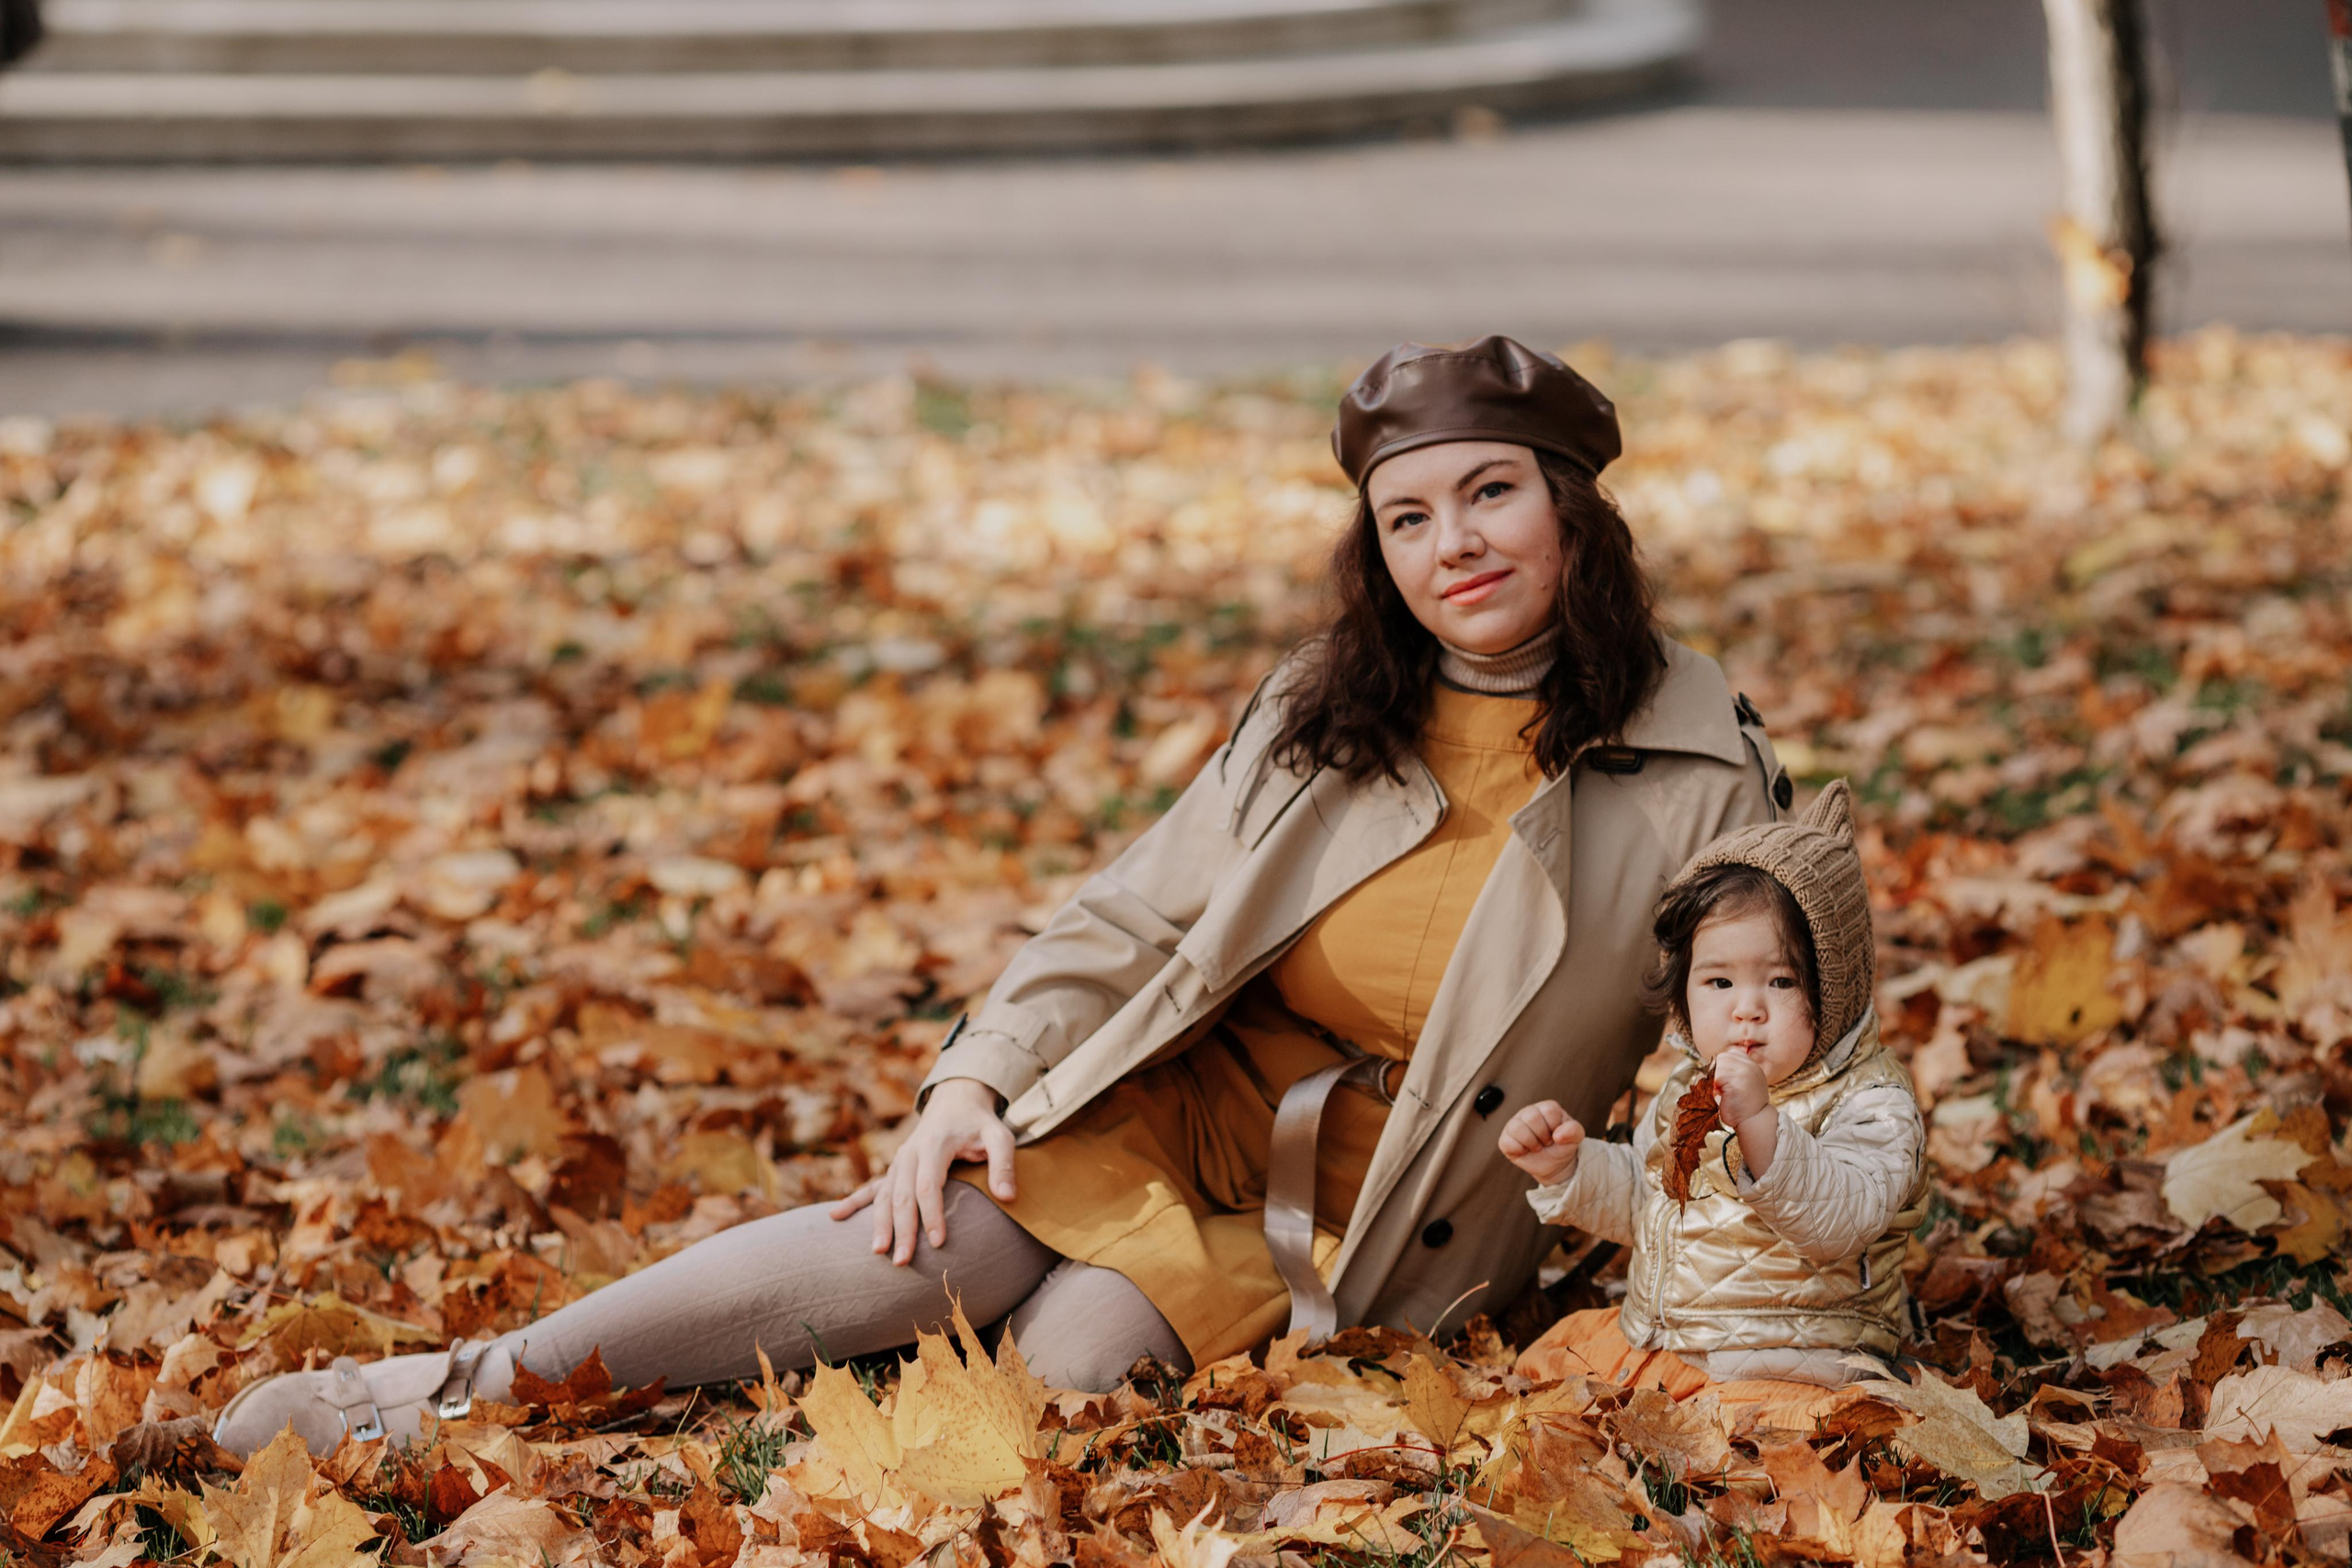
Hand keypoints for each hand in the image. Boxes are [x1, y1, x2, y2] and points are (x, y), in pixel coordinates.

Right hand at [827, 1078, 1014, 1264]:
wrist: (956, 1100)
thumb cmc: (980, 1123)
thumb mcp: (1000, 1135)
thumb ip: (1004, 1163)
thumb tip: (1008, 1197)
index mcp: (934, 1144)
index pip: (929, 1185)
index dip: (931, 1214)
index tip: (938, 1242)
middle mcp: (910, 1152)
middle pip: (901, 1195)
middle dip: (901, 1229)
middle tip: (903, 1261)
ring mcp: (899, 1161)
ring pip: (883, 1195)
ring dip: (878, 1223)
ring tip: (878, 1252)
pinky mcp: (894, 1168)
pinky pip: (871, 1186)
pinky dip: (853, 1201)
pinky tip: (835, 1217)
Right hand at [1499, 1100, 1583, 1184]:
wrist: (1554, 1164)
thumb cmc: (1563, 1145)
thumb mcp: (1576, 1137)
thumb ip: (1574, 1130)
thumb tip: (1557, 1135)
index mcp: (1546, 1108)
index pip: (1549, 1111)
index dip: (1556, 1128)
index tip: (1557, 1136)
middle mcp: (1528, 1112)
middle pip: (1531, 1117)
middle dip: (1543, 1136)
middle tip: (1546, 1142)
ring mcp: (1514, 1124)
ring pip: (1517, 1127)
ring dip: (1531, 1143)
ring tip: (1536, 1147)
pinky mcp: (1505, 1139)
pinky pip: (1507, 1142)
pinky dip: (1519, 1150)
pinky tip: (1525, 1150)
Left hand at [1711, 1048, 1769, 1128]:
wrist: (1754, 1121)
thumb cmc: (1745, 1106)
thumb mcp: (1744, 1083)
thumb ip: (1736, 1072)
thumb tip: (1714, 1065)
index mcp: (1753, 1066)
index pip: (1732, 1053)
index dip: (1723, 1065)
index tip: (1723, 1080)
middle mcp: (1750, 1067)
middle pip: (1723, 1058)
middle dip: (1717, 1071)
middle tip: (1720, 1087)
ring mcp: (1744, 1073)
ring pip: (1718, 1066)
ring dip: (1715, 1079)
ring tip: (1721, 1092)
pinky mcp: (1736, 1081)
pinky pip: (1717, 1077)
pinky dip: (1714, 1086)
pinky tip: (1721, 1095)